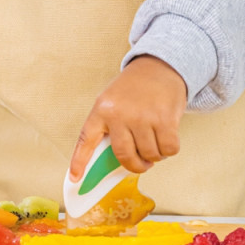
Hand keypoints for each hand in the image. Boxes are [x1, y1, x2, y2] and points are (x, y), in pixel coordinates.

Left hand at [68, 55, 186, 179]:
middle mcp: (120, 114)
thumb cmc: (135, 88)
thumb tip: (115, 163)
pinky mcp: (164, 119)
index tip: (75, 178)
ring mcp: (142, 117)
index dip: (79, 161)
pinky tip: (166, 135)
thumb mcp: (114, 101)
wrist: (160, 65)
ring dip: (155, 155)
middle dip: (136, 165)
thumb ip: (110, 128)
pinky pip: (168, 150)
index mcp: (102, 109)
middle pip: (125, 157)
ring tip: (155, 139)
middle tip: (142, 161)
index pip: (87, 139)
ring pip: (149, 156)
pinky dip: (170, 149)